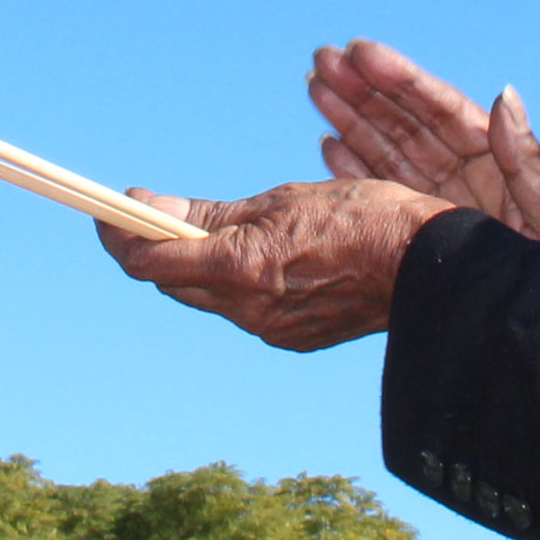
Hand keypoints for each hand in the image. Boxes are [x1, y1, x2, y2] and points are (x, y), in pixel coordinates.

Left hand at [97, 180, 455, 350]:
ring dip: (197, 265)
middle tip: (153, 213)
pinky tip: (259, 259)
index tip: (108, 211)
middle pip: (172, 282)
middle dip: (154, 248)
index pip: (149, 262)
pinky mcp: (291, 338)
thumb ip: (211, 214)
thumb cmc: (363, 218)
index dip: (118, 236)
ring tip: (215, 230)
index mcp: (241, 269)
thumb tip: (150, 207)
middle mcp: (248, 310)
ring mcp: (269, 330)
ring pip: (207, 297)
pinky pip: (243, 310)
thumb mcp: (282, 201)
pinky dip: (234, 283)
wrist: (431, 269)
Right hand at [308, 40, 539, 271]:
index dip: (400, 81)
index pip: (442, 112)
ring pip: (388, 151)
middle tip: (322, 60)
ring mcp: (441, 206)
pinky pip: (383, 193)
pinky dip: (355, 168)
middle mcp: (467, 178)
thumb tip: (503, 96)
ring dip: (351, 119)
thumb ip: (528, 163)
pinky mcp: (422, 237)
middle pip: (406, 124)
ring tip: (314, 86)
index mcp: (499, 166)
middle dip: (364, 91)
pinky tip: (327, 144)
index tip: (361, 53)